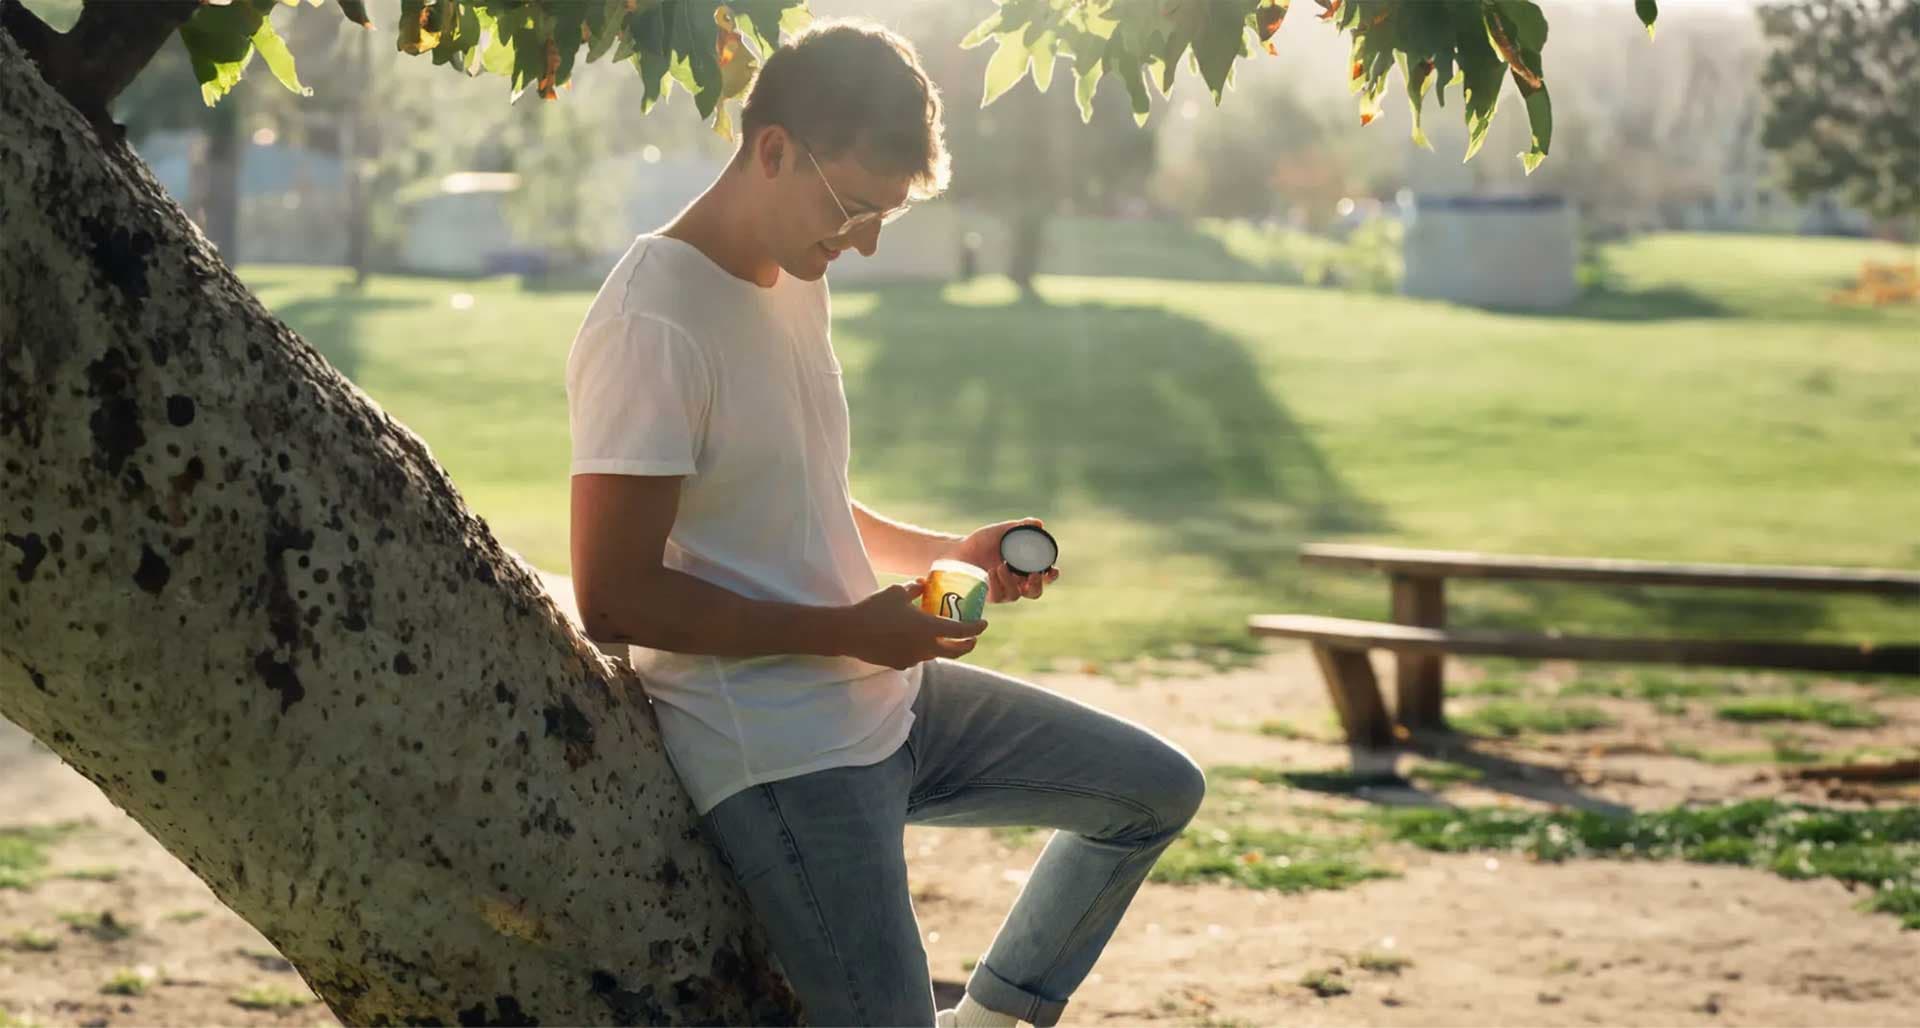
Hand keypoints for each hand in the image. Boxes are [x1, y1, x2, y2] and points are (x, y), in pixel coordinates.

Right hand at [837, 581, 987, 669]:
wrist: (849, 632)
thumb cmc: (875, 609)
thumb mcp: (897, 592)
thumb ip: (915, 588)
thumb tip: (924, 583)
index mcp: (929, 629)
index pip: (961, 632)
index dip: (976, 628)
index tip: (984, 623)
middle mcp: (925, 648)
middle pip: (955, 652)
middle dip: (967, 645)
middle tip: (971, 637)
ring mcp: (912, 659)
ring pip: (935, 654)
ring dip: (943, 646)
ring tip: (941, 635)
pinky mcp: (899, 664)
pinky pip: (917, 657)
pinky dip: (922, 649)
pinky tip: (913, 639)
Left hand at [940, 517, 1062, 604]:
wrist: (959, 550)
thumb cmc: (981, 541)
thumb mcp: (1000, 531)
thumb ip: (1019, 527)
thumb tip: (1038, 523)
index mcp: (1023, 568)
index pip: (1044, 577)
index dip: (1051, 576)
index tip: (1053, 570)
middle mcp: (1016, 582)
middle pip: (1035, 593)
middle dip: (1037, 585)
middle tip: (1033, 574)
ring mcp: (1003, 591)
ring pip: (1016, 595)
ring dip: (1011, 582)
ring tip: (1001, 566)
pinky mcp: (989, 596)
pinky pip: (998, 596)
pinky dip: (997, 584)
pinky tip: (990, 571)